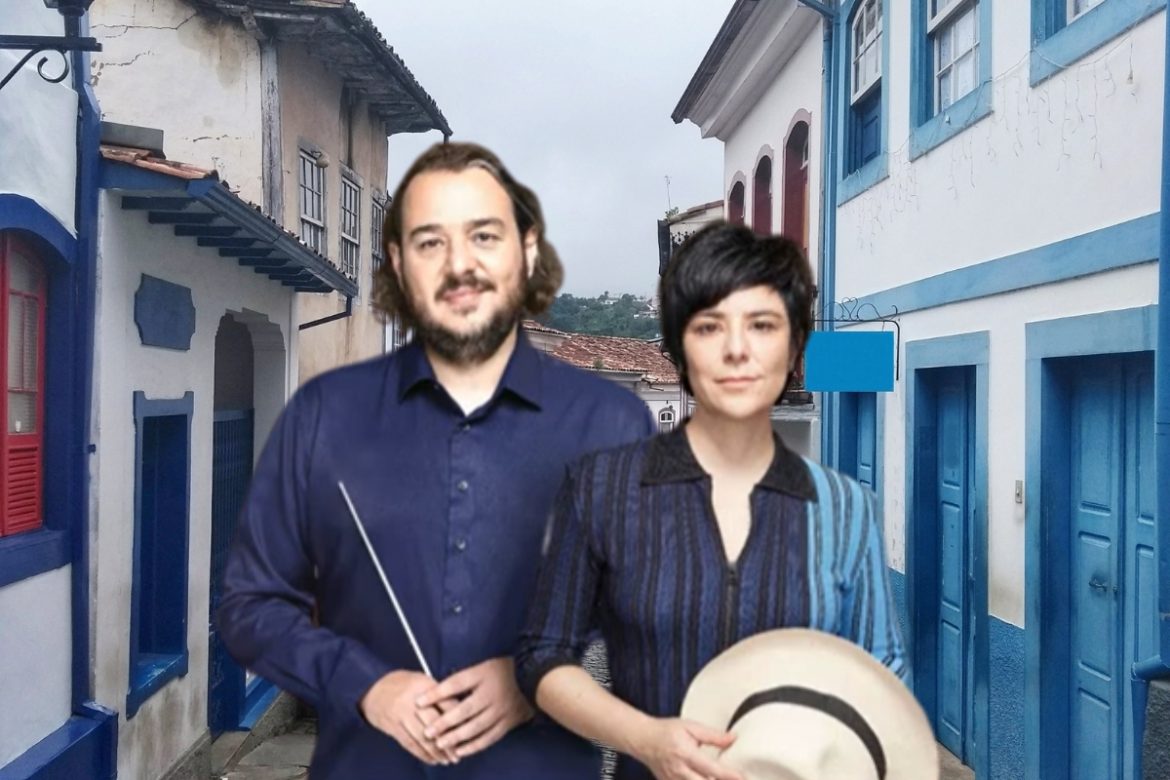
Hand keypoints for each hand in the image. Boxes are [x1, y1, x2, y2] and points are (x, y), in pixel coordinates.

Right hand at [359, 670, 458, 765]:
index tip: (468, 731)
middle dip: (448, 742)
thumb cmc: (402, 684)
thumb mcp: (422, 680)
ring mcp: (401, 714)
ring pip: (422, 737)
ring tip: (447, 760)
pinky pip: (409, 743)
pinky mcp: (392, 726)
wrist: (372, 687)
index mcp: (424, 685)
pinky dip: (422, 754)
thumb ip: (440, 695)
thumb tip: (460, 712)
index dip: (458, 720)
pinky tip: (432, 759)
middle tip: (457, 753)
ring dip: (436, 752)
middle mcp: (413, 700)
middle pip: (435, 724)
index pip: (446, 704)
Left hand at [415, 657, 534, 758]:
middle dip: (443, 722)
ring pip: (475, 726)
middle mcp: (491, 693)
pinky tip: (461, 750)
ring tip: (439, 743)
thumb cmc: (507, 669)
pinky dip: (474, 745)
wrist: (538, 677)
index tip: (418, 701)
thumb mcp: (486, 665)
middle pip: (463, 709)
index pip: (455, 683)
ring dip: (455, 736)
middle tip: (427, 731)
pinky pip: (488, 737)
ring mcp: (501, 709)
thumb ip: (467, 677)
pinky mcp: (508, 721)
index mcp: (484, 674)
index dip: (436, 693)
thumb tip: (441, 689)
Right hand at [631, 718, 742, 779]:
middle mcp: (680, 772)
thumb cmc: (666, 731)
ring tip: (724, 779)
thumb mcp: (690, 727)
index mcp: (686, 754)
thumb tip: (732, 739)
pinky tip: (706, 779)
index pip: (712, 769)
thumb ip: (713, 735)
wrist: (643, 739)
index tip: (743, 777)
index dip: (730, 775)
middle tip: (737, 779)